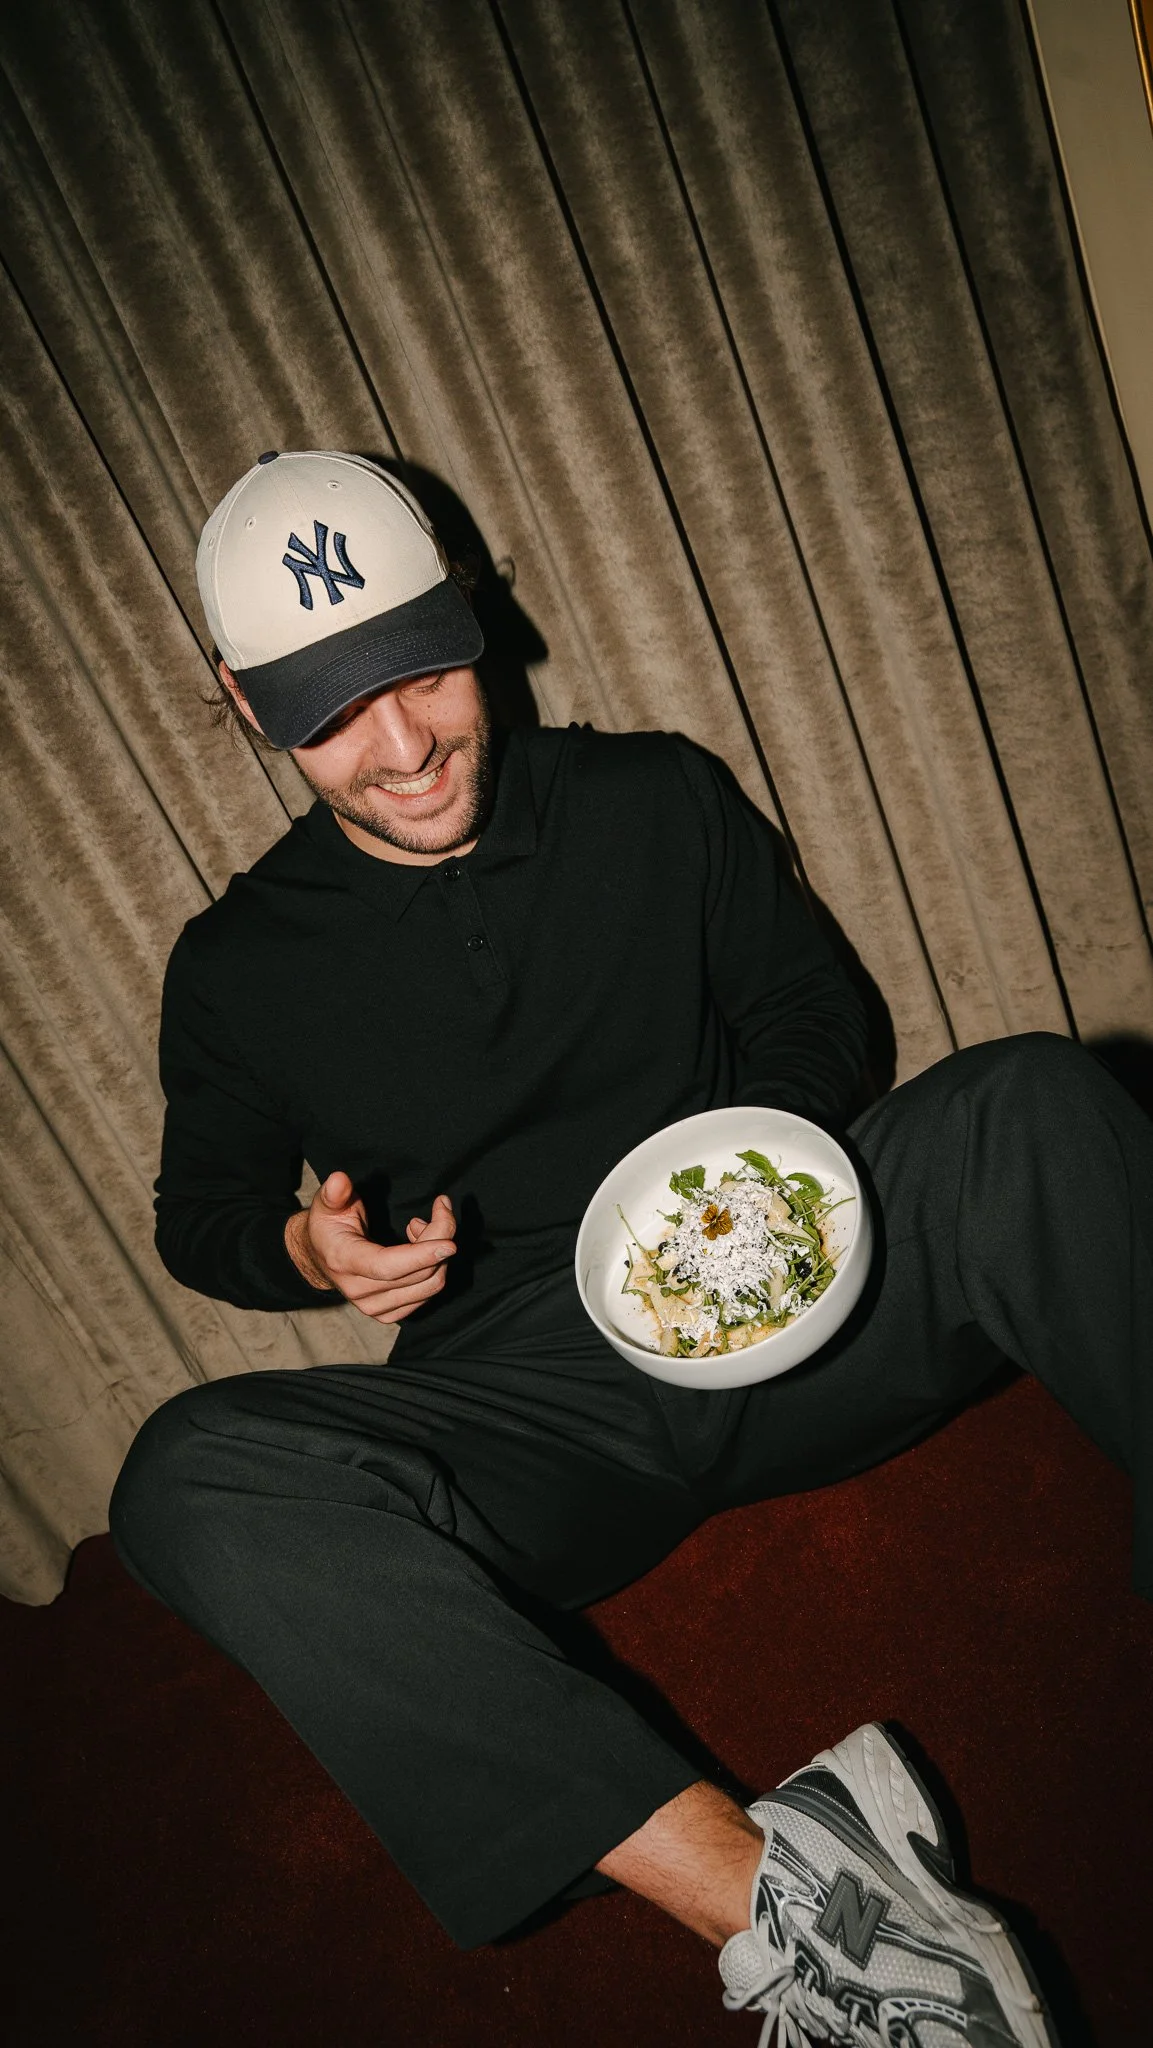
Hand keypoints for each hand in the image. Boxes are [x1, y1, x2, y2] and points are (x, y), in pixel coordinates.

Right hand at [285, 1171, 456, 1323]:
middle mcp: (359, 1291)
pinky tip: (419, 1248)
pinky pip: (428, 1293)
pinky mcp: (388, 1314)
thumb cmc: (328, 1226)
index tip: (449, 1243)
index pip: (387, 1266)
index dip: (421, 1256)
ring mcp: (374, 1307)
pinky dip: (434, 1268)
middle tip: (441, 1207)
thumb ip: (334, 1193)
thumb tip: (339, 1180)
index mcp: (344, 1262)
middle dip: (440, 1236)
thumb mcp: (326, 1205)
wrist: (321, 1258)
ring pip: (430, 1285)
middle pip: (418, 1273)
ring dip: (438, 1253)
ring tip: (421, 1227)